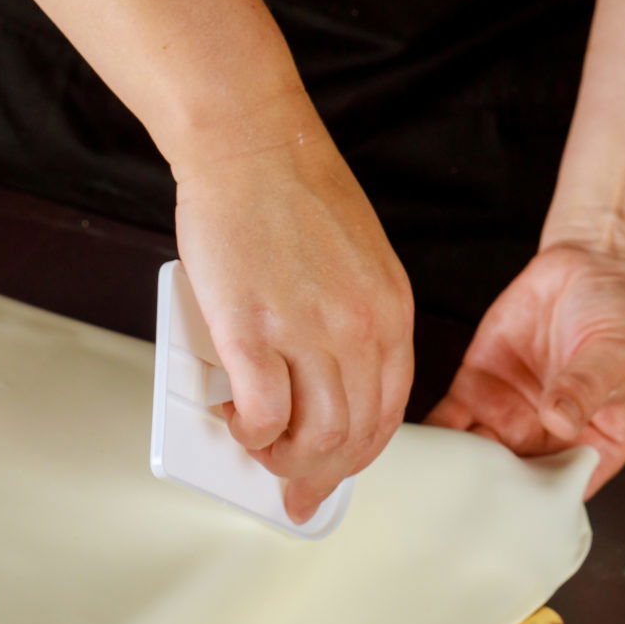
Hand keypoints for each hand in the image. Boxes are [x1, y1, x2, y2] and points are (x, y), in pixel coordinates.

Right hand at [171, 103, 413, 523]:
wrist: (250, 144)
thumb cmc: (290, 195)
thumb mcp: (354, 264)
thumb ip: (349, 325)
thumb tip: (314, 389)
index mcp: (392, 314)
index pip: (386, 415)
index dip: (354, 459)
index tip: (326, 479)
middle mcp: (362, 329)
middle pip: (352, 439)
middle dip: (315, 475)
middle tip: (281, 477)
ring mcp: (310, 332)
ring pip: (313, 439)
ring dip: (279, 457)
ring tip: (253, 440)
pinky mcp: (255, 330)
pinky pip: (264, 415)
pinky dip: (248, 431)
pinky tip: (232, 415)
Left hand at [425, 239, 624, 496]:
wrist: (593, 265)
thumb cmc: (623, 317)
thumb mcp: (614, 356)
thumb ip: (584, 389)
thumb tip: (560, 419)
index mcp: (590, 445)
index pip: (561, 491)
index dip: (534, 511)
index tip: (502, 524)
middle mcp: (544, 439)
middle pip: (507, 484)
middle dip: (477, 501)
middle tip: (444, 519)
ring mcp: (506, 415)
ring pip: (470, 457)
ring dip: (445, 475)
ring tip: (418, 496)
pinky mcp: (476, 386)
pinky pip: (446, 419)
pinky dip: (426, 437)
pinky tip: (405, 454)